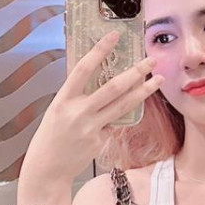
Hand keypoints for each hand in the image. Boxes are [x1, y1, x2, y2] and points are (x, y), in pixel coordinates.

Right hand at [19, 30, 164, 191]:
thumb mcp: (57, 110)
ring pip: (123, 105)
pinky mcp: (99, 142)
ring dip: (143, 90)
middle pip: (113, 87)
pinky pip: (116, 124)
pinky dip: (124, 115)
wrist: (46, 169)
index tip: (114, 36)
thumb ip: (76, 96)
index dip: (100, 50)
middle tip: (150, 59)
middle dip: (135, 71)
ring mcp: (91, 128)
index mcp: (63, 99)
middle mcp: (78, 112)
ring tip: (158, 79)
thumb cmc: (50, 138)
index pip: (84, 69)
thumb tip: (97, 79)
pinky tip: (133, 106)